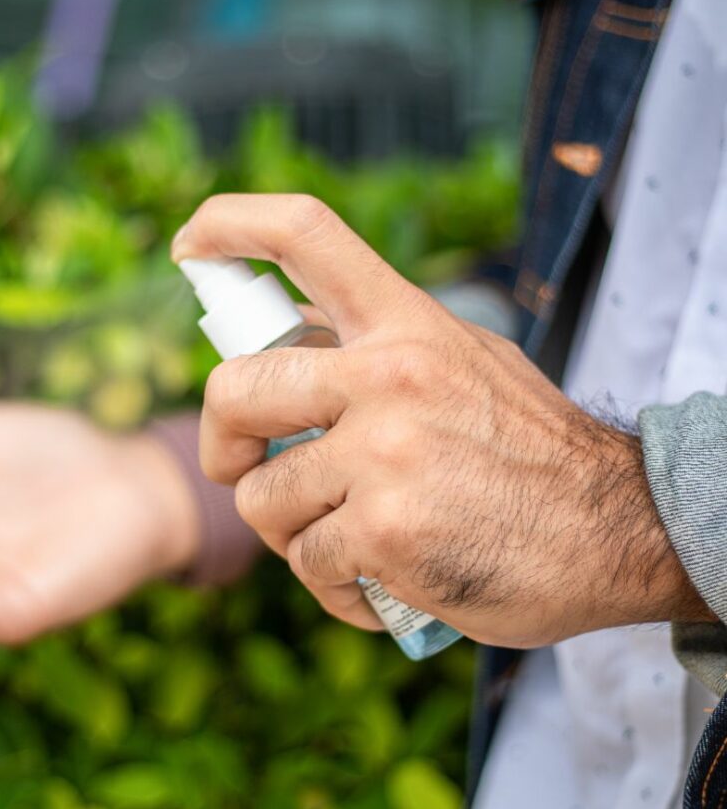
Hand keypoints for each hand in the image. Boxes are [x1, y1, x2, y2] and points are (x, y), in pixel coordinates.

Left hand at [173, 194, 712, 647]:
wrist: (618, 533)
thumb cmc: (527, 453)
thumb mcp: (462, 365)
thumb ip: (377, 352)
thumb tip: (286, 340)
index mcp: (406, 322)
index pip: (305, 234)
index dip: (231, 224)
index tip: (190, 241)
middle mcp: (389, 374)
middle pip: (233, 389)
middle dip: (221, 443)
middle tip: (241, 469)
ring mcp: (384, 452)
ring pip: (260, 497)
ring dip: (288, 531)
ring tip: (343, 538)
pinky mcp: (384, 531)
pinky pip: (306, 563)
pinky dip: (332, 585)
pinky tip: (377, 583)